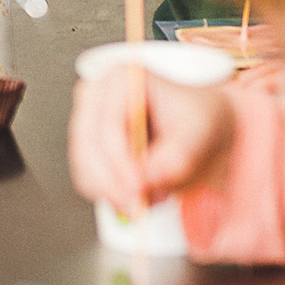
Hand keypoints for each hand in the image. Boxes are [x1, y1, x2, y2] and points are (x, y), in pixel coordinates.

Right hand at [69, 65, 237, 213]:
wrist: (200, 129)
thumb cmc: (198, 121)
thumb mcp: (197, 136)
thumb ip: (173, 160)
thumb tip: (144, 184)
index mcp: (121, 79)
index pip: (107, 126)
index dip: (119, 162)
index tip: (137, 190)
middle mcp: (96, 97)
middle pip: (88, 148)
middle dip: (112, 182)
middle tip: (137, 205)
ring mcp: (87, 122)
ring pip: (84, 167)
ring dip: (113, 191)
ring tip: (149, 198)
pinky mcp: (88, 149)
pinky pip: (87, 179)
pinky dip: (109, 194)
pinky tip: (136, 196)